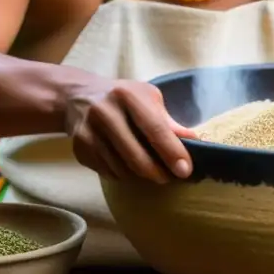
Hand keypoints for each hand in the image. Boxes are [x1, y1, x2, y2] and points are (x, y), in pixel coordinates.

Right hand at [63, 77, 197, 183]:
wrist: (78, 96)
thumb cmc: (122, 97)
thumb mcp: (147, 98)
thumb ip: (168, 121)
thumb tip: (194, 141)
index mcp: (127, 95)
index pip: (154, 128)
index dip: (172, 152)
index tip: (185, 170)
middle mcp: (105, 112)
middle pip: (136, 155)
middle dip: (158, 172)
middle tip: (170, 177)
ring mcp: (88, 132)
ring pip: (122, 169)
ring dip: (140, 176)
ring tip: (149, 169)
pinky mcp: (80, 149)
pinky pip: (108, 172)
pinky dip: (123, 174)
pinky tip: (127, 163)